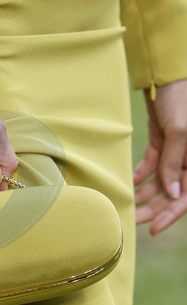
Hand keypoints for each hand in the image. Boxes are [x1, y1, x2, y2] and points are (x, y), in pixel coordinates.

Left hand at [134, 79, 186, 233]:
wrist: (168, 75)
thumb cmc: (182, 99)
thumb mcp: (179, 132)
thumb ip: (175, 163)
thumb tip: (172, 194)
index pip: (186, 196)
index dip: (171, 215)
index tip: (153, 229)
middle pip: (170, 192)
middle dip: (152, 208)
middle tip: (130, 220)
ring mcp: (175, 152)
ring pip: (158, 182)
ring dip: (142, 194)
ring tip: (124, 205)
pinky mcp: (161, 142)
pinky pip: (150, 166)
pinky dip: (138, 175)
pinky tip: (126, 183)